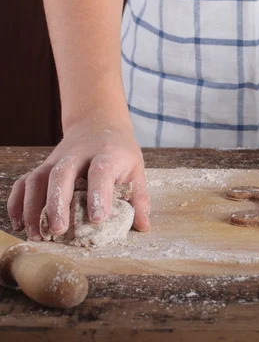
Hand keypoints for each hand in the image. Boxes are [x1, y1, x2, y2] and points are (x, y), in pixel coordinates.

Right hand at [7, 117, 149, 239]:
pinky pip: (24, 181)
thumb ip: (139, 198)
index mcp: (107, 154)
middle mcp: (78, 155)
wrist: (98, 123)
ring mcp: (56, 159)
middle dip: (57, 203)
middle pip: (62, 174)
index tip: (97, 219)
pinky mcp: (43, 165)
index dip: (99, 194)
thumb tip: (143, 227)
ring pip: (38, 178)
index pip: (100, 171)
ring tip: (37, 233)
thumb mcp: (136, 169)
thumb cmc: (119, 152)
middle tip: (58, 230)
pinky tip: (19, 223)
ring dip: (33, 207)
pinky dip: (18, 202)